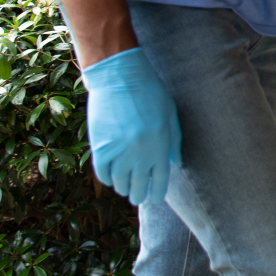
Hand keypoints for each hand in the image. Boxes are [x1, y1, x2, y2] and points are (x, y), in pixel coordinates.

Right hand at [81, 46, 181, 204]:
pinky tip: (110, 178)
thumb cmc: (150, 92)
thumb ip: (174, 141)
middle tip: (137, 196)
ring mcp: (119, 152)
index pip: (160, 181)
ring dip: (122, 188)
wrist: (120, 77)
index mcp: (160, 146)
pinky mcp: (100, 147)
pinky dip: (106, 178)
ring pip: (119, 183)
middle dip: (138, 195)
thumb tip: (175, 163)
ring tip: (124, 188)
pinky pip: (102, 173)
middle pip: (138, 187)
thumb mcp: (170, 114)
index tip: (154, 199)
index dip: (156, 194)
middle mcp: (140, 153)